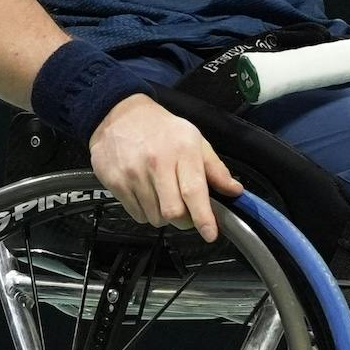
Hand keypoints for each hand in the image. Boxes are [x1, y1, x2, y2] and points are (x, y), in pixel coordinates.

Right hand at [88, 94, 241, 240]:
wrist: (118, 115)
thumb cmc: (161, 129)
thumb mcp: (194, 139)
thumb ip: (215, 168)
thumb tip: (234, 190)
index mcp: (182, 151)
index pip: (193, 191)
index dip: (203, 217)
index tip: (210, 234)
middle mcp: (157, 163)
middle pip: (173, 212)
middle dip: (184, 221)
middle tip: (187, 214)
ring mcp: (133, 174)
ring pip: (155, 218)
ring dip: (163, 216)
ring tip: (162, 196)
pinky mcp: (116, 183)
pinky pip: (137, 215)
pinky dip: (146, 212)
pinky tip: (146, 194)